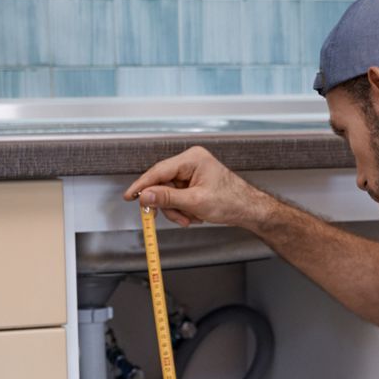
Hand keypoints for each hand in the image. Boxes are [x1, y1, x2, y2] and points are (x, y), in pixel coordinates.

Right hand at [123, 146, 270, 229]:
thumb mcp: (195, 202)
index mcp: (192, 159)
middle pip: (162, 184)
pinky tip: (195, 215)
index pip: (159, 171)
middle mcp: (190, 162)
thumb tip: (146, 195)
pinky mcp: (193, 184)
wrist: (248, 209)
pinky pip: (178, 197)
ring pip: (169, 194)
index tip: (130, 196)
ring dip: (177, 210)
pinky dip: (183, 210)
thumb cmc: (231, 201)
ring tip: (190, 219)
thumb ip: (168, 198)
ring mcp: (192, 173)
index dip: (143, 185)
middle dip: (167, 205)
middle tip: (172, 217)